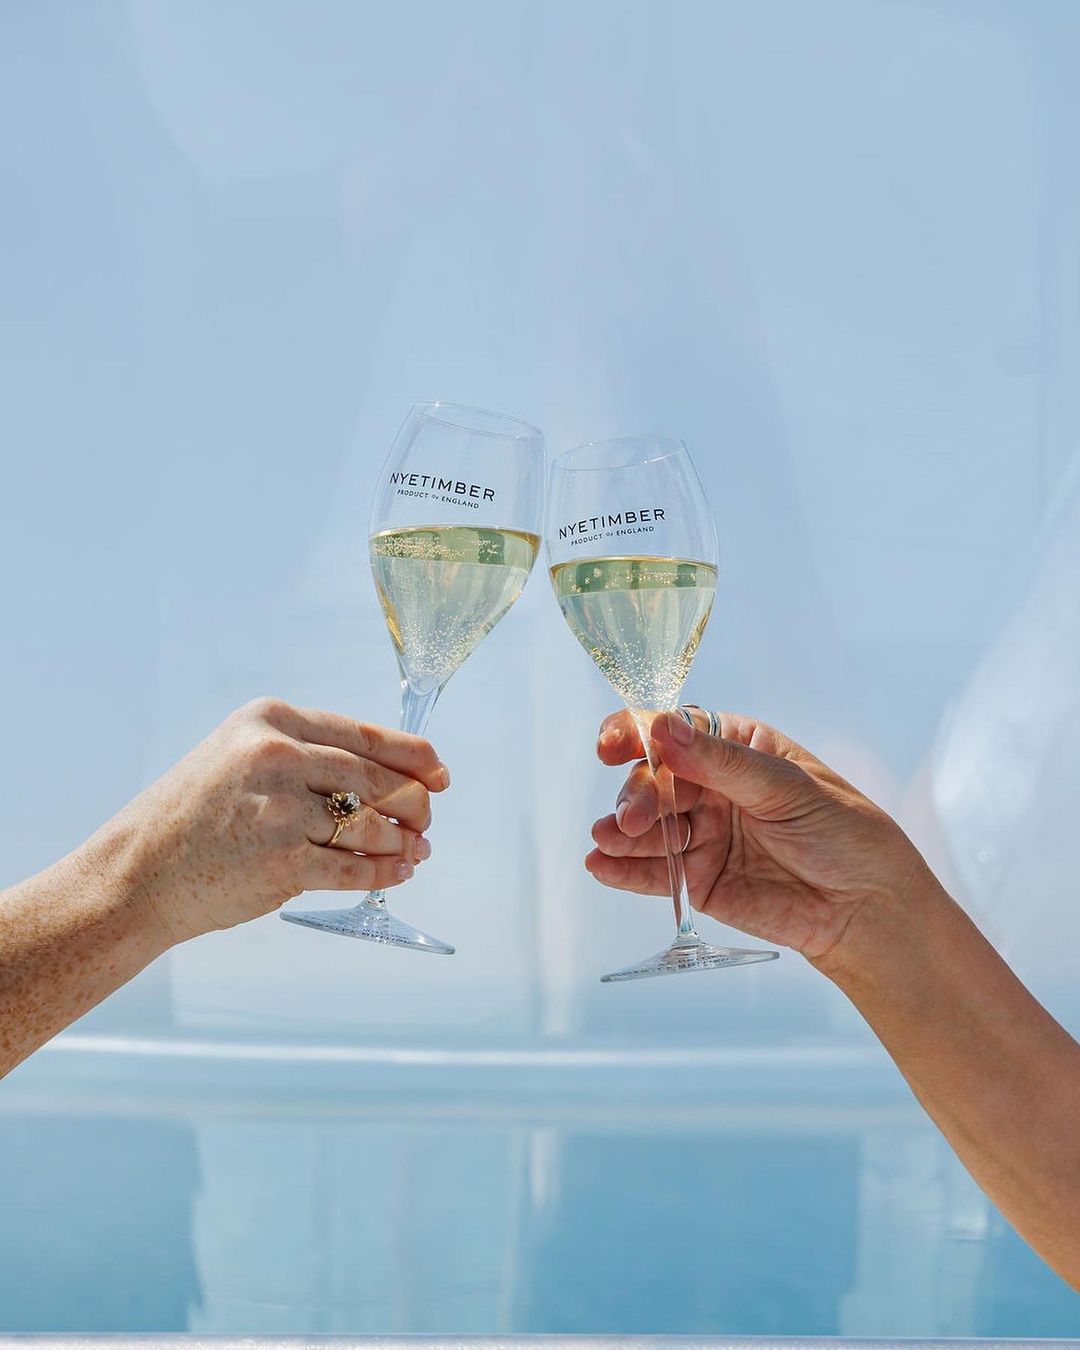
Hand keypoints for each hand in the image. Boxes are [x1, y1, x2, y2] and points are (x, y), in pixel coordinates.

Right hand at [101, 697, 449, 945]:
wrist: (136, 873)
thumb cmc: (192, 815)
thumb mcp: (239, 755)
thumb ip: (305, 755)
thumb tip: (389, 776)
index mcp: (270, 720)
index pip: (364, 734)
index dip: (414, 755)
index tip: (440, 772)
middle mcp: (277, 757)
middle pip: (377, 779)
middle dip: (414, 803)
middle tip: (426, 820)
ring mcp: (280, 811)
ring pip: (371, 825)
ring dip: (402, 841)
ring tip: (414, 850)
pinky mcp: (282, 864)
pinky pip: (354, 869)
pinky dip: (384, 873)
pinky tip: (396, 872)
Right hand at [587, 708, 932, 962]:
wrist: (869, 910)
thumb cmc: (845, 835)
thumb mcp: (788, 787)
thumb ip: (722, 763)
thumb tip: (664, 730)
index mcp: (739, 747)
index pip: (679, 731)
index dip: (640, 733)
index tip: (612, 744)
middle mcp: (713, 786)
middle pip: (657, 780)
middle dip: (638, 795)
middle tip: (632, 819)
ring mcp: (703, 833)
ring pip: (650, 826)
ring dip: (622, 832)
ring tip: (607, 840)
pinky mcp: (698, 879)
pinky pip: (654, 872)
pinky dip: (624, 869)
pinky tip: (601, 866)